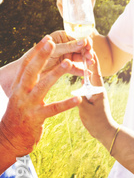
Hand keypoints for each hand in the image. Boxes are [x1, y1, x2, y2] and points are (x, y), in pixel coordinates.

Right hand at [0, 36, 81, 159]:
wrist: (10, 139)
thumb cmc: (20, 115)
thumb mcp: (22, 97)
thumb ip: (28, 84)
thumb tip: (36, 67)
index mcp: (18, 87)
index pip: (26, 66)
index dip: (36, 52)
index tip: (46, 38)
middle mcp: (20, 94)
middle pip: (32, 71)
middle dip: (42, 56)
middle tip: (52, 43)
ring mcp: (27, 106)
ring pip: (42, 86)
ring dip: (56, 74)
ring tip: (68, 63)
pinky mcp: (36, 118)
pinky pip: (53, 109)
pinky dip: (66, 103)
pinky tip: (78, 98)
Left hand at [36, 31, 87, 75]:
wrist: (26, 73)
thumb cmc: (35, 57)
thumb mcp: (53, 50)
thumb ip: (69, 46)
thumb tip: (84, 41)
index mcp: (60, 37)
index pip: (76, 37)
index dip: (84, 41)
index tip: (89, 47)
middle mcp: (64, 46)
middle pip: (80, 48)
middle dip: (86, 52)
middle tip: (90, 57)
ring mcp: (65, 56)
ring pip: (79, 58)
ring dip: (86, 60)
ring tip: (90, 64)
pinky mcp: (64, 67)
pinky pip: (75, 68)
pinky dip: (81, 70)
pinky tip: (87, 73)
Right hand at [76, 45, 115, 138]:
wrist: (104, 130)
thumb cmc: (95, 121)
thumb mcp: (86, 109)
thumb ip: (82, 96)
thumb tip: (80, 84)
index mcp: (97, 89)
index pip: (94, 72)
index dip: (91, 60)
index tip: (88, 48)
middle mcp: (97, 87)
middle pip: (93, 69)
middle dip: (89, 56)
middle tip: (86, 44)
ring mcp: (95, 90)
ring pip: (90, 74)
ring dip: (86, 62)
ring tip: (81, 50)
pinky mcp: (92, 94)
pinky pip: (87, 80)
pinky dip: (84, 72)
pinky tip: (78, 67)